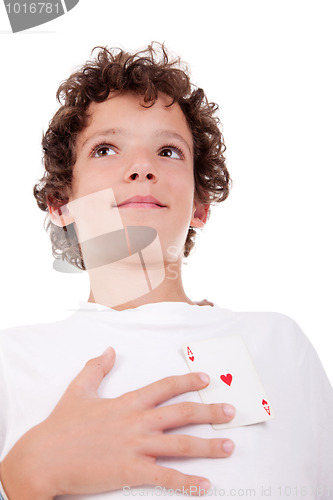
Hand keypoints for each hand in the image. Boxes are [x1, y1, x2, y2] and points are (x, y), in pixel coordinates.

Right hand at [0, 347, 234, 498]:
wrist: (43, 457)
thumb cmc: (61, 425)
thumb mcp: (78, 390)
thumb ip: (96, 368)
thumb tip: (109, 351)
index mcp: (127, 402)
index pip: (164, 387)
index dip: (187, 381)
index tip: (205, 378)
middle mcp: (137, 422)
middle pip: (181, 413)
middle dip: (209, 411)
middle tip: (231, 411)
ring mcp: (136, 446)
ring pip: (180, 444)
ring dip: (208, 445)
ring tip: (229, 445)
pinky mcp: (130, 471)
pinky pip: (165, 477)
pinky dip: (187, 482)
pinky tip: (205, 485)